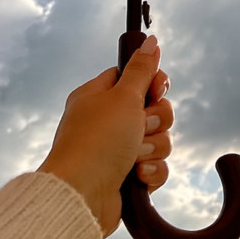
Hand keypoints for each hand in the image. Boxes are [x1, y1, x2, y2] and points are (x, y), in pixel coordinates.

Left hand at [37, 34, 173, 237]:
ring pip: (158, 138)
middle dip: (156, 120)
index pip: (133, 78)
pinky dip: (152, 171)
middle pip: (153, 109)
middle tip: (140, 126)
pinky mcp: (127, 177)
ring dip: (153, 147)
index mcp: (98, 97)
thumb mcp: (123, 96)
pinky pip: (156, 166)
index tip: (156, 89)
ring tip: (135, 156)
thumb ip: (142, 69)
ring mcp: (116, 150)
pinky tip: (138, 175)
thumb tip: (150, 41)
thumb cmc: (97, 142)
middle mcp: (106, 122)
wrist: (81, 197)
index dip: (152, 83)